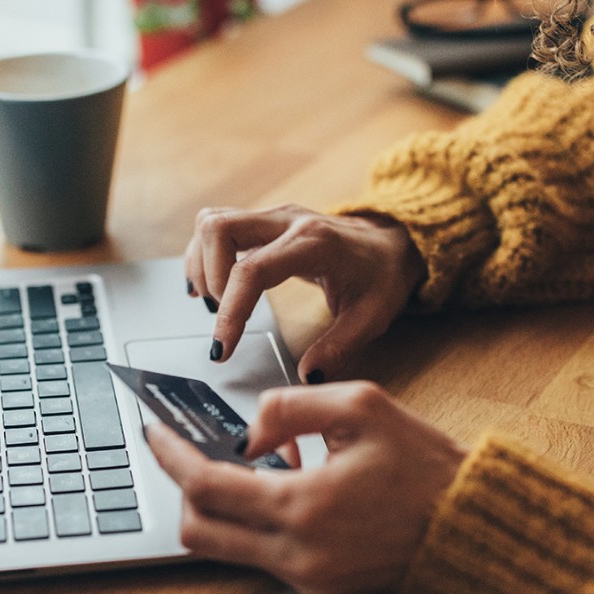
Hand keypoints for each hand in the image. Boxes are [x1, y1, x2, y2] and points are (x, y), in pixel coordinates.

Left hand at [145, 381, 467, 593]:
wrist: (471, 527)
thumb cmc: (424, 465)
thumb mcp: (361, 406)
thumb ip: (289, 407)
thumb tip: (247, 433)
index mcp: (303, 506)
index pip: (206, 486)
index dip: (171, 456)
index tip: (154, 432)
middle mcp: (297, 553)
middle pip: (198, 530)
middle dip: (183, 487)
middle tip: (189, 451)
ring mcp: (306, 578)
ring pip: (225, 548)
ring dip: (222, 505)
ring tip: (252, 464)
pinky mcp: (319, 589)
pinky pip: (261, 556)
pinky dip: (256, 521)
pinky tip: (286, 487)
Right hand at [184, 205, 425, 383]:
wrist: (392, 243)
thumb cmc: (381, 276)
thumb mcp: (372, 318)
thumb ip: (339, 348)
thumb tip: (307, 376)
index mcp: (314, 244)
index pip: (252, 271)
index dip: (230, 311)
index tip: (222, 348)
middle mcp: (287, 221)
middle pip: (219, 228)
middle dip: (208, 277)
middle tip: (221, 316)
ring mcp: (273, 216)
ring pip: (212, 222)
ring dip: (201, 264)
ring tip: (215, 302)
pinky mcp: (264, 221)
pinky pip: (218, 225)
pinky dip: (204, 255)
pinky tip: (211, 286)